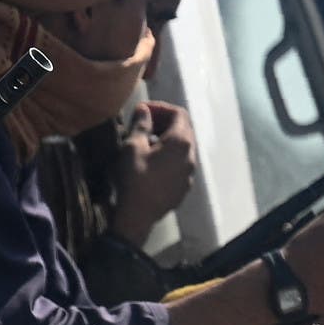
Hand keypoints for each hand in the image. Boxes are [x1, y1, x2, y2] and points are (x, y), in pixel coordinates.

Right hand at [110, 101, 196, 244]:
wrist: (137, 216)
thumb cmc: (134, 178)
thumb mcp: (132, 147)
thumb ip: (141, 124)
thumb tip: (144, 109)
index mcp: (181, 142)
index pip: (179, 113)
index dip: (161, 107)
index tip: (142, 110)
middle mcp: (191, 155)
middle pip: (184, 130)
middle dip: (164, 123)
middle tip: (143, 125)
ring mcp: (190, 173)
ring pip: (182, 149)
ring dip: (166, 141)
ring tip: (146, 144)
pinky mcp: (183, 187)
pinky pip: (179, 165)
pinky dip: (168, 157)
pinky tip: (151, 165)